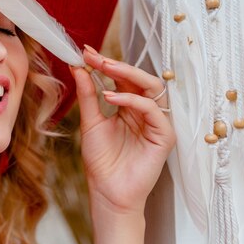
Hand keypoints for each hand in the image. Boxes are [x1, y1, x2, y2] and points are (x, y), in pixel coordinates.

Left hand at [71, 46, 175, 215]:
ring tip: (104, 68)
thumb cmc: (101, 161)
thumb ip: (88, 96)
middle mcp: (145, 112)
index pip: (122, 79)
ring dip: (127, 75)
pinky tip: (111, 97)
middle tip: (95, 56)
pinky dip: (132, 100)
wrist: (107, 191)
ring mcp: (157, 123)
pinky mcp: (164, 136)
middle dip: (117, 65)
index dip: (106, 64)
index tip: (86, 52)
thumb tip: (78, 69)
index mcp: (129, 107)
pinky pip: (153, 111)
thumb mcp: (90, 122)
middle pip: (140, 79)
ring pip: (152, 89)